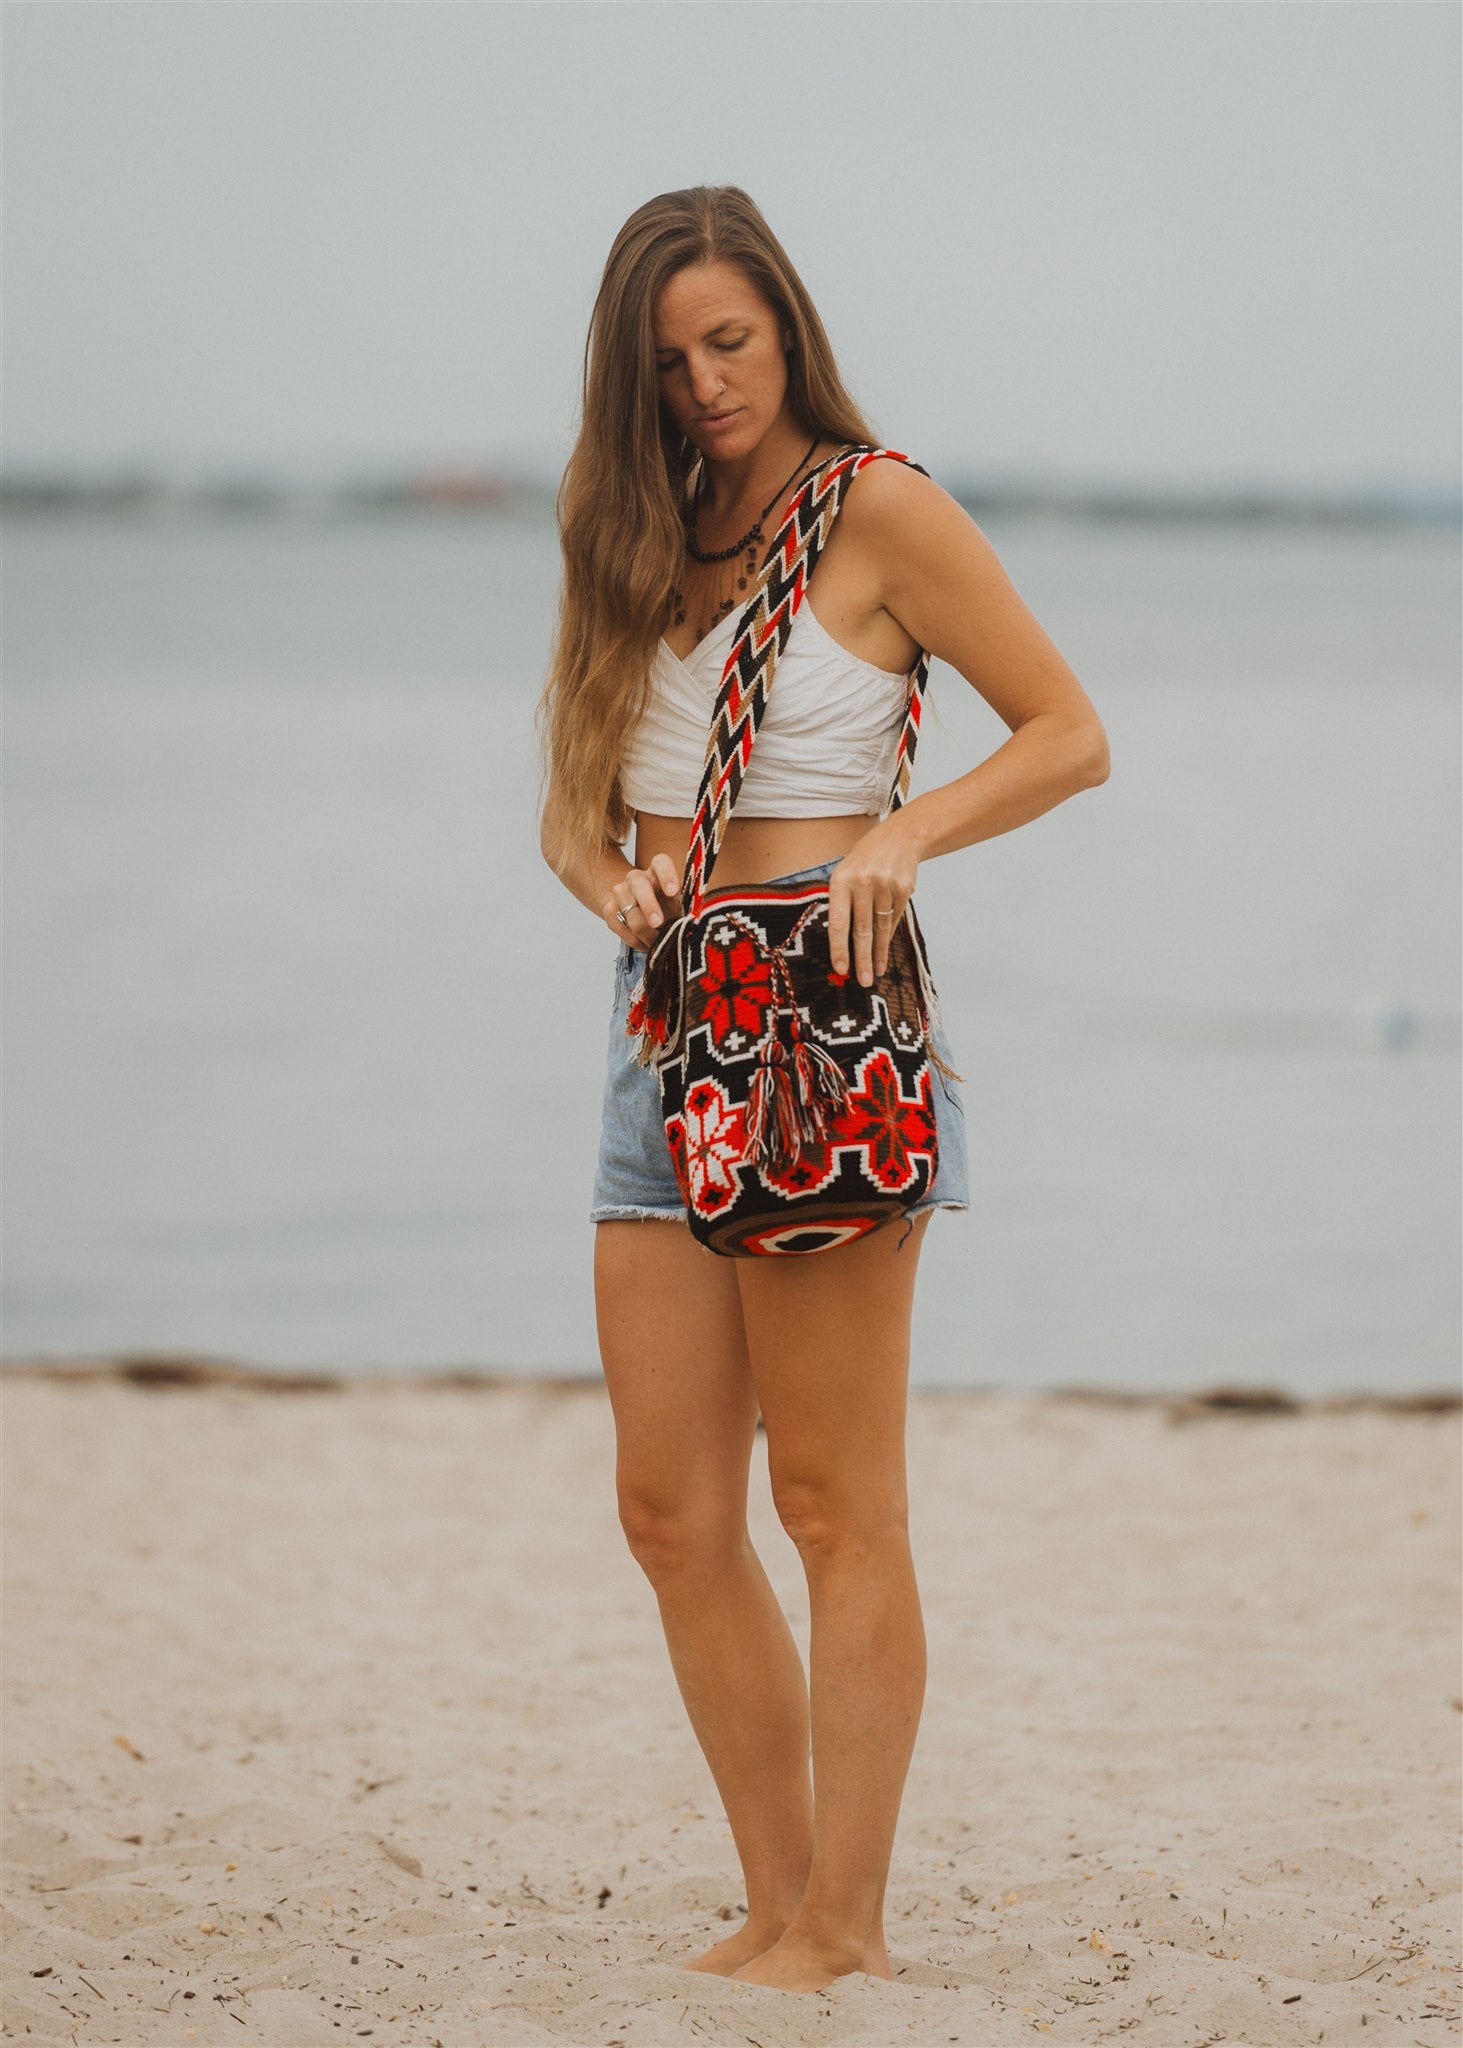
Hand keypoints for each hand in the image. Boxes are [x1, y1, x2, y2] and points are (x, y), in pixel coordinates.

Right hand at [603, 854, 680, 950]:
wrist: (637, 907)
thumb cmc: (666, 905)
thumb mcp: (679, 903)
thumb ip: (686, 908)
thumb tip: (694, 922)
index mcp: (657, 870)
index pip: (660, 863)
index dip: (667, 876)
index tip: (674, 892)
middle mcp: (637, 878)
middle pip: (640, 886)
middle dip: (648, 905)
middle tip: (658, 923)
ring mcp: (620, 892)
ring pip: (629, 911)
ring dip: (644, 931)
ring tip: (658, 943)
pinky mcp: (609, 908)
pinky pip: (619, 926)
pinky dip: (634, 940)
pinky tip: (645, 944)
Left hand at [826, 831, 920, 986]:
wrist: (900, 837)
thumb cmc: (865, 860)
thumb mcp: (845, 872)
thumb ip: (841, 901)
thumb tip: (839, 941)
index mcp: (841, 880)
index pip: (838, 921)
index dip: (839, 947)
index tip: (841, 969)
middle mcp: (863, 883)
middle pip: (862, 930)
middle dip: (861, 959)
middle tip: (862, 981)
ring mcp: (885, 886)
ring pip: (880, 929)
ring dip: (878, 954)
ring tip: (875, 973)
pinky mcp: (904, 889)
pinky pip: (894, 920)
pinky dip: (888, 938)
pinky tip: (884, 953)